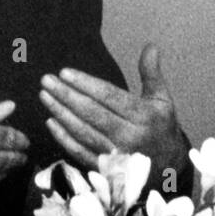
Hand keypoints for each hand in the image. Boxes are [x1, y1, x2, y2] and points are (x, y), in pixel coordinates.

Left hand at [39, 43, 187, 180]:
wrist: (170, 168)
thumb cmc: (162, 128)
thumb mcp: (162, 100)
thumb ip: (152, 74)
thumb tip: (150, 46)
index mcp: (144, 117)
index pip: (110, 97)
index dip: (86, 84)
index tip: (65, 72)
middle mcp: (130, 136)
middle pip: (92, 113)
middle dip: (66, 95)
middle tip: (47, 80)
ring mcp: (116, 154)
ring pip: (83, 132)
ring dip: (61, 113)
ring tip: (45, 96)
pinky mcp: (106, 168)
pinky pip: (80, 152)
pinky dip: (63, 138)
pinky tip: (51, 122)